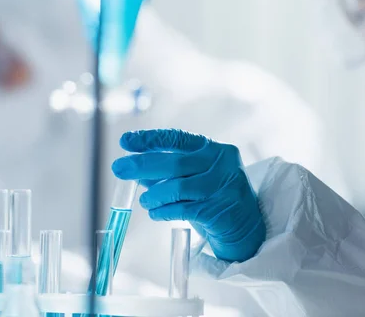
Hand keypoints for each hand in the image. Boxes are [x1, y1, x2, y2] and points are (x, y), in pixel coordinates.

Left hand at [112, 129, 265, 262]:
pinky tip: (155, 213)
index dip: (149, 139)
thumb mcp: (195, 177)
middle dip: (141, 165)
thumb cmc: (214, 196)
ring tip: (144, 201)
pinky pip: (181, 209)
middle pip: (174, 162)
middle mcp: (220, 164)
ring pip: (176, 188)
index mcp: (214, 149)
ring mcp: (222, 187)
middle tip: (118, 168)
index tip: (125, 141)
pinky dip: (162, 211)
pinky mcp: (219, 210)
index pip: (177, 138)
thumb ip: (168, 171)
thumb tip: (133, 167)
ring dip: (152, 195)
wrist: (246, 227)